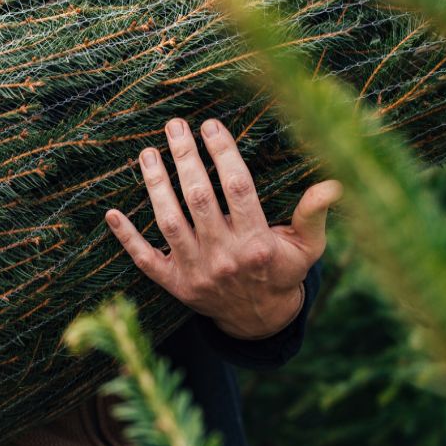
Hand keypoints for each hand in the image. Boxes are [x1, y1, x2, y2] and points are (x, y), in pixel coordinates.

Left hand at [105, 117, 340, 339]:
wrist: (260, 321)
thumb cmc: (283, 272)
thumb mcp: (308, 246)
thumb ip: (314, 213)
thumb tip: (334, 183)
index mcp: (257, 242)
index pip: (237, 188)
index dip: (223, 153)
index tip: (211, 125)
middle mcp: (224, 256)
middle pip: (199, 198)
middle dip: (185, 158)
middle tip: (174, 126)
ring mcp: (196, 272)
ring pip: (169, 222)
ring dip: (155, 185)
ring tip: (147, 153)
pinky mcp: (174, 285)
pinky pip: (145, 259)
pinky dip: (127, 237)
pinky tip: (111, 213)